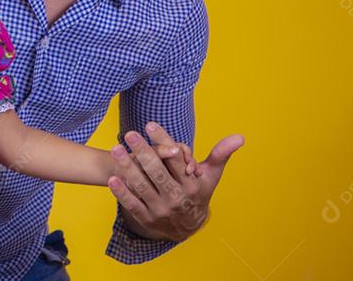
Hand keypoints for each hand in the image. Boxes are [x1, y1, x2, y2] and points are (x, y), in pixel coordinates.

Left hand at [107, 121, 243, 241]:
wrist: (188, 227)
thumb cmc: (197, 193)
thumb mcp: (210, 176)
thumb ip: (221, 154)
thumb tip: (240, 136)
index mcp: (191, 185)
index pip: (176, 160)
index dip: (163, 142)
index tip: (150, 125)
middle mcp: (176, 198)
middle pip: (157, 173)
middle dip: (143, 152)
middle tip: (130, 134)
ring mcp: (160, 210)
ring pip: (142, 187)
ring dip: (128, 168)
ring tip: (116, 149)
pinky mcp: (146, 219)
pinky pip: (132, 205)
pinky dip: (122, 193)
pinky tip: (112, 179)